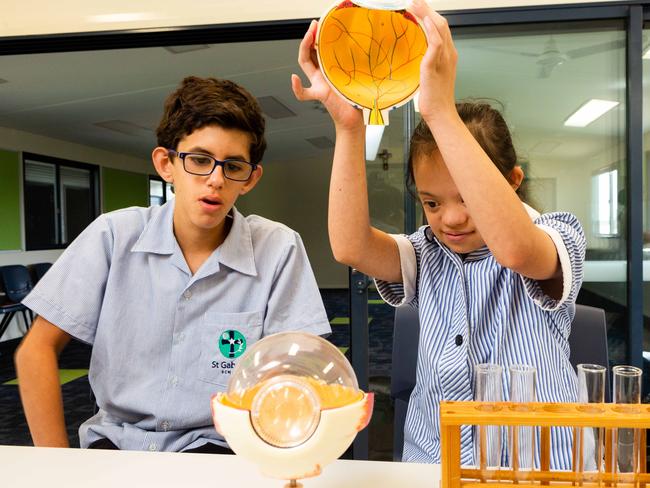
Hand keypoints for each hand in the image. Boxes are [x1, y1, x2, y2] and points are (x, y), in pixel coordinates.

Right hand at [291, 20, 362, 131]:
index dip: (315, 38)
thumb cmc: (356, 100)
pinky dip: (297, 87)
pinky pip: (304, 93)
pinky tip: (294, 79)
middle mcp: (321, 76)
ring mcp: (319, 84)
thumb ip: (352, 64)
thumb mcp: (355, 76)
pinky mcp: (321, 95)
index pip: (317, 51)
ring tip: (309, 36)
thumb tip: (358, 46)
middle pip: (308, 53)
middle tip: (313, 25)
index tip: (318, 26)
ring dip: (304, 48)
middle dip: (309, 37)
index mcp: (328, 71)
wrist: (354, 119)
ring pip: (305, 64)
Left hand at [408, 0, 457, 124]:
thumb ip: (428, 62)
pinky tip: (423, 20)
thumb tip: (418, 57)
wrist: (440, 113)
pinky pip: (436, 43)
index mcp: (448, 55)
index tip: (417, 8)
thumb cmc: (434, 98)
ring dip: (426, 14)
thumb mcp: (430, 75)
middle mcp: (449, 54)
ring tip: (414, 4)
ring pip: (439, 29)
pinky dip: (431, 30)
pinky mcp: (435, 66)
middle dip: (427, 10)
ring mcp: (444, 59)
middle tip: (414, 1)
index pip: (441, 29)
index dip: (430, 16)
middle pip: (441, 24)